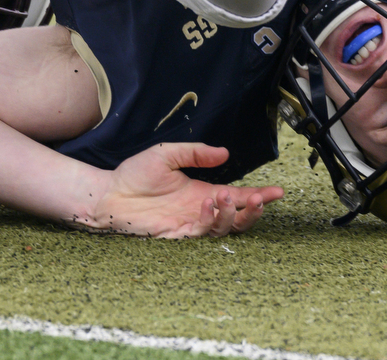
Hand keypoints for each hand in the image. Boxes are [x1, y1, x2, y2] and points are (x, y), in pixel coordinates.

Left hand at [77, 142, 283, 237]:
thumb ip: (195, 153)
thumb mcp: (167, 154)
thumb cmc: (134, 174)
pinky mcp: (178, 235)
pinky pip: (202, 233)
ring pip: (225, 228)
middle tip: (258, 199)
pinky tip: (207, 204)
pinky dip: (210, 220)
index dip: (259, 196)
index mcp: (203, 192)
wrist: (108, 193)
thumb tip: (225, 153)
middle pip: (239, 218)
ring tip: (224, 196)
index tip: (278, 192)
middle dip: (253, 210)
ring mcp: (191, 224)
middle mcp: (201, 210)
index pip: (238, 196)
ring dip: (231, 214)